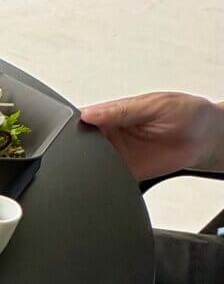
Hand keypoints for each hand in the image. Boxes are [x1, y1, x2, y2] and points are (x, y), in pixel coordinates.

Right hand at [79, 92, 223, 180]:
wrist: (206, 139)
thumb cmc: (187, 114)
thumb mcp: (155, 105)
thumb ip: (122, 110)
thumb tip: (90, 113)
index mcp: (114, 112)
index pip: (85, 117)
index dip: (78, 123)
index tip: (80, 126)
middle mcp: (112, 134)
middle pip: (81, 142)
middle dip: (80, 146)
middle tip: (94, 145)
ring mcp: (116, 154)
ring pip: (89, 161)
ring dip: (90, 163)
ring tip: (106, 158)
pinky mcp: (124, 172)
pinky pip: (105, 178)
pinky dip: (103, 179)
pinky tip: (111, 173)